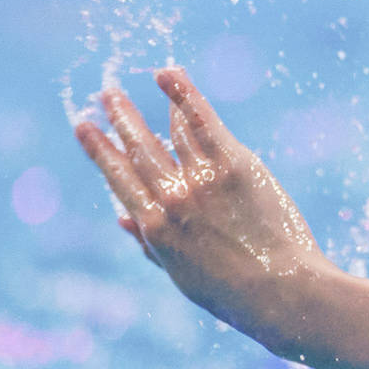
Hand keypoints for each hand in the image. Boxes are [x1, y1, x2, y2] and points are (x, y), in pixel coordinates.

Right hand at [74, 68, 335, 329]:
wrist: (284, 294)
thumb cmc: (236, 293)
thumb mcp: (182, 275)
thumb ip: (150, 244)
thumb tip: (121, 217)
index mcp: (153, 227)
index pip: (118, 178)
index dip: (99, 149)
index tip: (84, 127)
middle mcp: (170, 198)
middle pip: (138, 149)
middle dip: (120, 119)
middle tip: (107, 95)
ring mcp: (201, 180)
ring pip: (169, 131)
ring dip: (150, 104)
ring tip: (141, 82)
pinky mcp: (234, 166)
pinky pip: (202, 121)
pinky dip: (183, 95)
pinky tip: (168, 74)